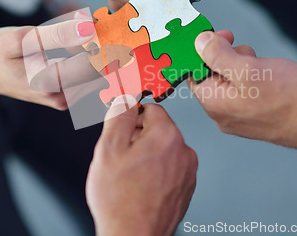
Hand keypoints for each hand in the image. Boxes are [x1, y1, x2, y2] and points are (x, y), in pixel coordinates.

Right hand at [0, 16, 99, 109]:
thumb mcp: (23, 37)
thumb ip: (58, 34)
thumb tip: (89, 28)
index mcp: (51, 83)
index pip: (95, 63)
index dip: (104, 40)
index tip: (102, 22)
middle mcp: (62, 97)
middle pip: (100, 70)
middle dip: (104, 45)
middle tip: (98, 22)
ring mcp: (65, 99)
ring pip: (97, 74)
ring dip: (98, 52)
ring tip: (88, 31)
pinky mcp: (67, 96)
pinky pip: (89, 77)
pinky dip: (90, 59)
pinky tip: (78, 45)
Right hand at [86, 96, 197, 235]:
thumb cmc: (120, 199)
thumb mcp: (109, 148)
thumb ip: (119, 116)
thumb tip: (125, 98)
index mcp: (167, 136)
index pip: (152, 108)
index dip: (132, 116)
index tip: (123, 125)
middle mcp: (184, 151)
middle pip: (159, 129)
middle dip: (139, 136)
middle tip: (120, 156)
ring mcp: (187, 172)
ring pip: (164, 150)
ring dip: (147, 155)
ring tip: (129, 174)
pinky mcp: (186, 189)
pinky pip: (170, 169)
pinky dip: (156, 171)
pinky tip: (140, 186)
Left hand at [189, 31, 296, 151]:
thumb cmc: (287, 96)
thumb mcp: (247, 67)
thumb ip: (217, 55)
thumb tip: (199, 43)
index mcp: (213, 103)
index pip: (194, 72)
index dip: (202, 51)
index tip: (218, 36)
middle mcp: (222, 114)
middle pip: (211, 76)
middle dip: (224, 57)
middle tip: (244, 50)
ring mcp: (239, 118)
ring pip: (229, 82)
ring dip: (240, 66)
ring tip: (260, 64)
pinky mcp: (255, 118)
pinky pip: (244, 93)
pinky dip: (251, 79)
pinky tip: (267, 75)